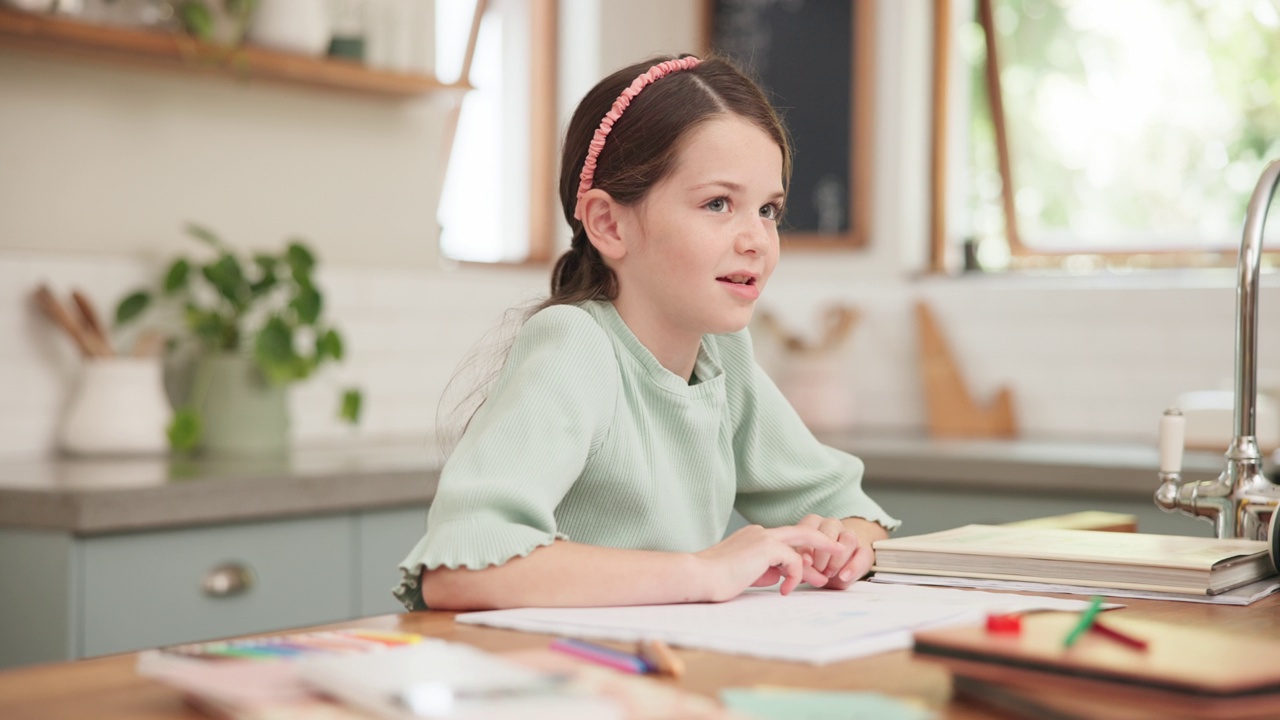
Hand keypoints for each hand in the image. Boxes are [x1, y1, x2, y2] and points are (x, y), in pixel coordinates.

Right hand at [693, 524, 843, 601]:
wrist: (700, 577)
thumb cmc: (716, 579)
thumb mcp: (746, 573)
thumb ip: (765, 570)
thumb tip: (782, 576)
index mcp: (754, 537)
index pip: (786, 541)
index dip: (802, 555)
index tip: (812, 571)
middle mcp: (760, 532)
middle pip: (801, 532)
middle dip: (823, 541)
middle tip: (840, 549)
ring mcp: (763, 537)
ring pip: (801, 543)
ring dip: (813, 564)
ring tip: (822, 580)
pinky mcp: (766, 547)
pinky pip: (793, 560)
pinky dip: (796, 576)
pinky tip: (785, 590)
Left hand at [795, 515, 879, 589]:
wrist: (840, 566)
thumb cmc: (817, 562)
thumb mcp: (807, 564)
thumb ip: (804, 565)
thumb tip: (802, 567)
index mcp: (813, 523)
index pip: (810, 526)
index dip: (807, 545)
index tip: (806, 562)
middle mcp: (831, 525)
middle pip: (829, 531)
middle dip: (822, 554)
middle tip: (818, 571)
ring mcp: (849, 535)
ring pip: (848, 539)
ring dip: (837, 560)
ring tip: (828, 575)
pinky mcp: (864, 549)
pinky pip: (862, 554)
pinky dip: (853, 567)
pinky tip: (844, 576)